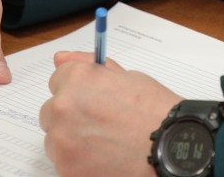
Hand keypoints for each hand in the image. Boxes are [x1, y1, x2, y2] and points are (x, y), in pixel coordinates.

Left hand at [40, 51, 180, 175]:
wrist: (171, 150)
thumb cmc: (156, 113)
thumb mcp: (129, 78)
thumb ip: (91, 67)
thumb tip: (61, 58)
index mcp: (78, 80)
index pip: (58, 79)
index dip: (78, 89)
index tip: (92, 100)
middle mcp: (64, 108)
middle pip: (51, 111)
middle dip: (70, 116)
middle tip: (100, 125)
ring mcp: (62, 141)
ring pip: (55, 139)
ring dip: (72, 140)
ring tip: (105, 144)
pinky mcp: (66, 169)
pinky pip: (63, 162)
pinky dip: (78, 162)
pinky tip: (104, 159)